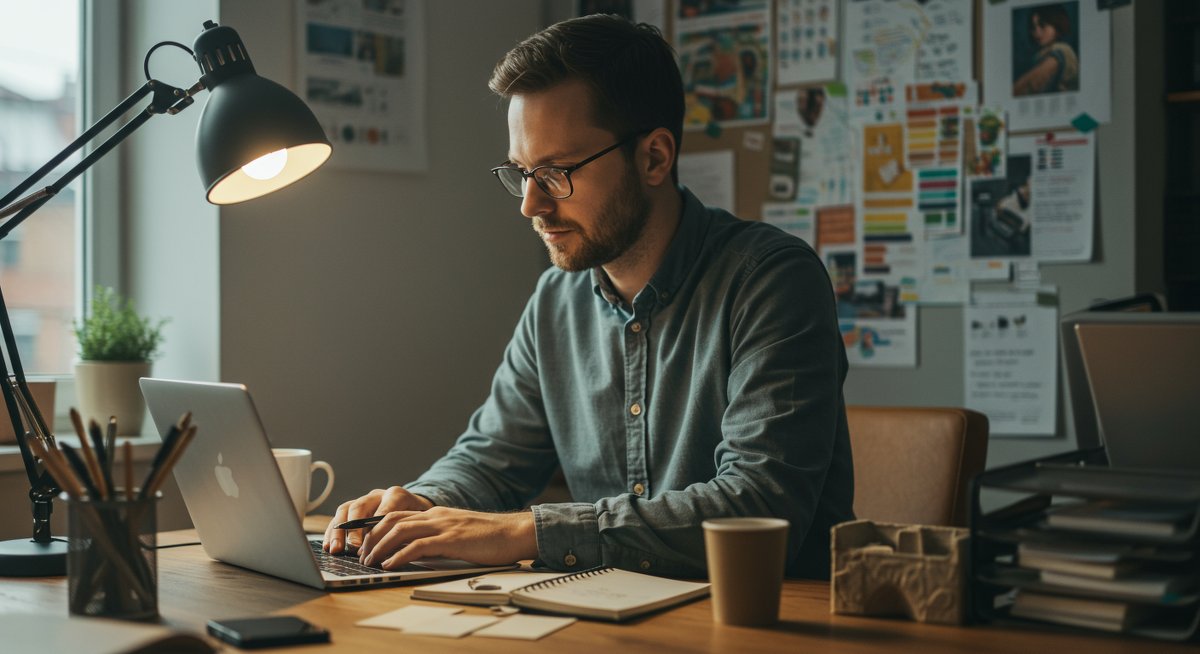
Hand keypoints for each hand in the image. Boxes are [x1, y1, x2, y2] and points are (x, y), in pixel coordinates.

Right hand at [322, 486, 433, 553]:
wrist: (414, 507)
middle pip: (359, 507)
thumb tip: (396, 549)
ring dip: (337, 531)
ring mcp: (363, 502)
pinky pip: (338, 518)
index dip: (376, 525)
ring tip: (335, 549)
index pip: (384, 508)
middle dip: (353, 529)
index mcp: (396, 495)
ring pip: (345, 511)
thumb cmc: (417, 517)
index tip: (372, 541)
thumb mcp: (419, 521)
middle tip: (352, 546)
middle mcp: (376, 496)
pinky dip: (331, 532)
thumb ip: (409, 529)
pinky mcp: (353, 510)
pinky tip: (328, 546)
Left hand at [357, 507, 536, 569]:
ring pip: (400, 531)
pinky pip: (418, 546)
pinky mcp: (451, 540)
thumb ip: (437, 538)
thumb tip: (416, 552)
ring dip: (380, 547)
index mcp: (437, 514)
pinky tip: (390, 564)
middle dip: (372, 537)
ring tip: (370, 561)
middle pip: (392, 520)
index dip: (376, 526)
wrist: (514, 532)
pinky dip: (399, 555)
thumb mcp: (458, 534)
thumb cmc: (491, 537)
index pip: (397, 515)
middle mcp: (436, 516)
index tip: (364, 541)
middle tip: (362, 554)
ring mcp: (443, 526)